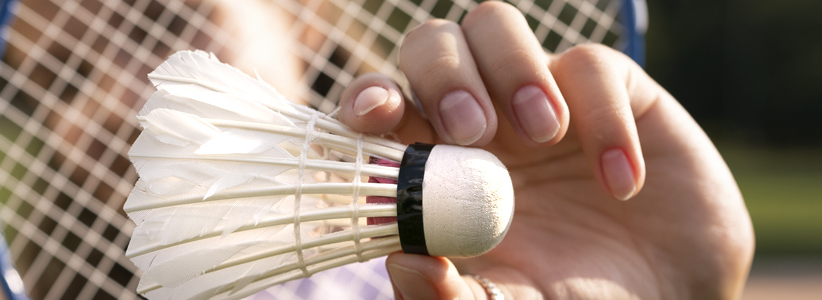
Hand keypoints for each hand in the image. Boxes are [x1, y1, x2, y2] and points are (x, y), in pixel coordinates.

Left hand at [337, 2, 753, 298]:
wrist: (671, 294)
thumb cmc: (572, 298)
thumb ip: (450, 296)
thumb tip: (403, 260)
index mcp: (435, 162)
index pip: (381, 107)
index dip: (367, 99)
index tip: (374, 118)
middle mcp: (478, 118)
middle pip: (429, 46)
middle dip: (441, 74)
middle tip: (472, 130)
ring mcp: (539, 95)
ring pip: (493, 25)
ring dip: (511, 68)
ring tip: (545, 134)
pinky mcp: (608, 88)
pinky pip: (590, 64)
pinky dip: (603, 116)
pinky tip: (619, 184)